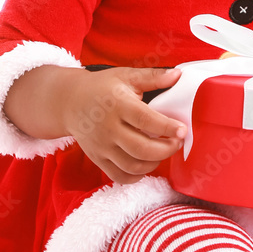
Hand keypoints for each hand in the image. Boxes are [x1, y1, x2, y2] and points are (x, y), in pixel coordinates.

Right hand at [59, 67, 186, 183]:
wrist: (69, 102)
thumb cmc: (102, 87)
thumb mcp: (126, 76)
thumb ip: (153, 76)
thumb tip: (178, 75)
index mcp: (118, 105)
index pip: (145, 120)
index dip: (167, 127)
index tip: (183, 130)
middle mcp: (108, 128)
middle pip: (141, 148)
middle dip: (166, 149)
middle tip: (177, 142)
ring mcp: (102, 146)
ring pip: (132, 166)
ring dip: (154, 163)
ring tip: (164, 151)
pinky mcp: (97, 159)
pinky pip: (119, 176)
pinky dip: (137, 176)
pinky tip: (147, 164)